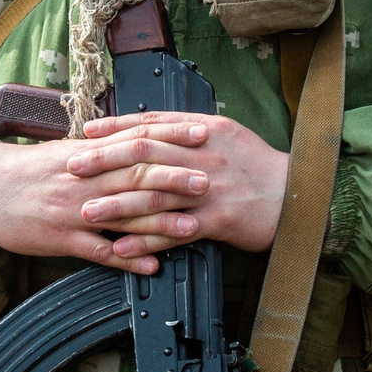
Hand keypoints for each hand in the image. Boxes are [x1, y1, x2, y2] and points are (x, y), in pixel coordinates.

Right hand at [0, 110, 286, 270]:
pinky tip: (153, 266)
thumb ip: (104, 147)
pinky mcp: (61, 239)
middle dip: (175, 178)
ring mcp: (74, 211)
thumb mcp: (68, 150)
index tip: (203, 134)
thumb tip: (141, 138)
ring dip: (160, 223)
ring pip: (123, 215)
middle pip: (136, 176)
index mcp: (89, 154)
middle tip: (209, 181)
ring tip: (193, 226)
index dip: (171, 137)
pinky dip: (128, 260)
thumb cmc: (30, 169)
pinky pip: (99, 252)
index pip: (137, 140)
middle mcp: (85, 179)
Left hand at [72, 111, 287, 256]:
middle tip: (73, 167)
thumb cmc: (259, 167)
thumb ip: (191, 130)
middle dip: (104, 160)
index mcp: (205, 130)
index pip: (152, 124)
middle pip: (144, 155)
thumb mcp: (228, 135)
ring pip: (154, 194)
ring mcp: (210, 189)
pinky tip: (122, 247)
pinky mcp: (219, 220)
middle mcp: (204, 156)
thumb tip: (154, 124)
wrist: (298, 196)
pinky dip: (146, 241)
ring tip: (87, 211)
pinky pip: (174, 232)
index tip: (87, 131)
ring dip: (117, 204)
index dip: (116, 127)